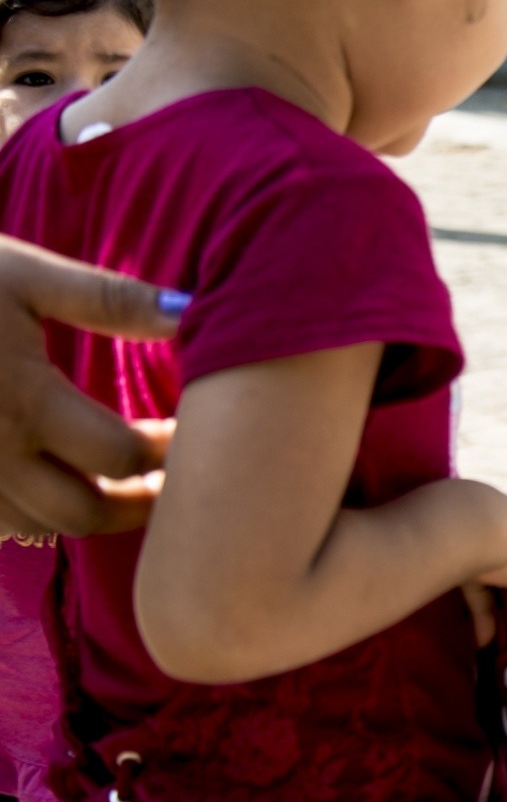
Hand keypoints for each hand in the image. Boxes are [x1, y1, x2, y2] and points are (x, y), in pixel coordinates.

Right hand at [0, 239, 182, 537]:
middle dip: (138, 502)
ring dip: (86, 512)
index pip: (121, 458)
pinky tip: (51, 479)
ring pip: (38, 527)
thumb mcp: (22, 274)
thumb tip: (189, 311)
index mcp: (24, 403)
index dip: (167, 455)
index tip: (187, 434)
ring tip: (121, 483)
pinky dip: (32, 514)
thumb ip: (106, 298)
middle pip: (86, 513)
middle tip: (171, 478)